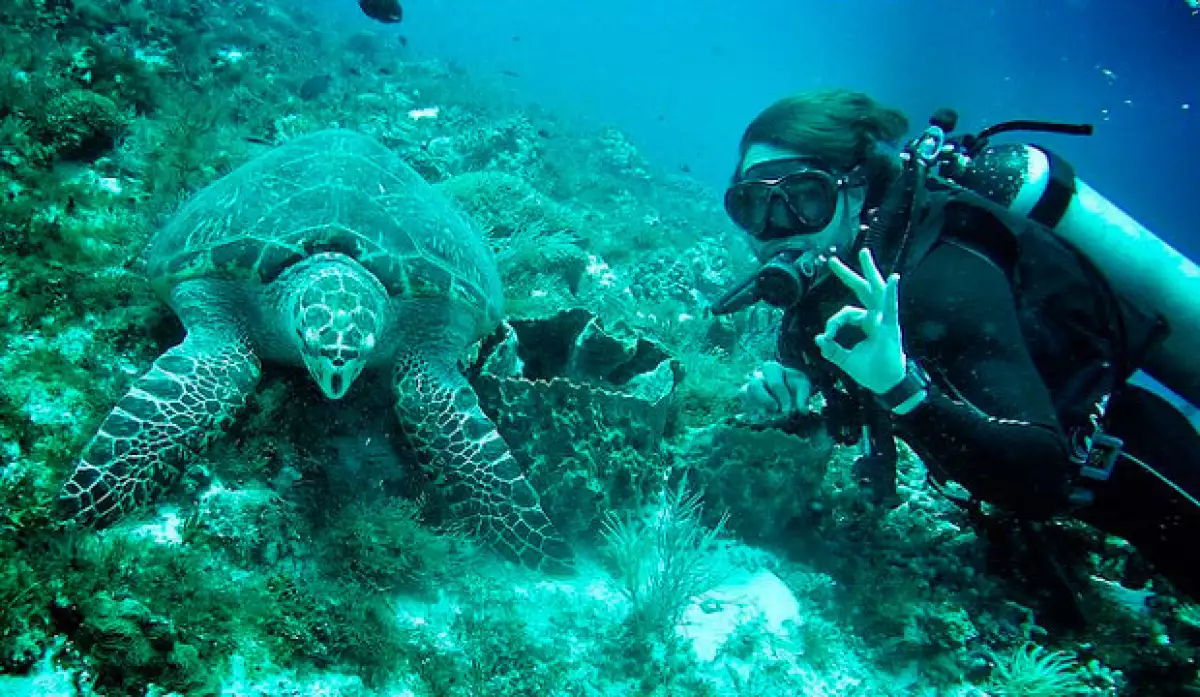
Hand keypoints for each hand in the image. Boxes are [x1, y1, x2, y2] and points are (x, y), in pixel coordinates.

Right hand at [740, 360, 811, 421]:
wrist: (786, 386)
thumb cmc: (793, 384)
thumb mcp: (802, 386)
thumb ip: (803, 398)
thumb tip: (803, 411)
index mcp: (772, 368)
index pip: (775, 384)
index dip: (782, 398)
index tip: (788, 410)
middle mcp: (757, 374)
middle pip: (755, 387)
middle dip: (765, 401)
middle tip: (776, 411)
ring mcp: (749, 384)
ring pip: (744, 393)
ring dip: (756, 406)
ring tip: (767, 415)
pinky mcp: (745, 396)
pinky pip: (742, 402)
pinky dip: (750, 411)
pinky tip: (760, 417)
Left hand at [814, 248, 906, 394]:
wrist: (887, 384)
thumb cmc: (871, 371)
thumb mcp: (846, 360)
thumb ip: (832, 349)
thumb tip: (817, 338)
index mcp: (866, 322)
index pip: (845, 313)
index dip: (832, 323)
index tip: (825, 337)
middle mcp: (876, 317)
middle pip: (861, 290)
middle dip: (847, 275)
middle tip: (832, 260)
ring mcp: (885, 320)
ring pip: (875, 291)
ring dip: (869, 271)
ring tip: (863, 252)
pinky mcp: (890, 328)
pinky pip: (890, 308)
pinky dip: (891, 294)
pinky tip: (893, 278)